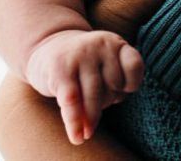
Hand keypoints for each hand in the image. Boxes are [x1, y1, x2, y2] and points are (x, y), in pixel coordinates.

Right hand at [25, 29, 143, 144]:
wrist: (46, 48)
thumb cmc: (84, 65)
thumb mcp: (105, 64)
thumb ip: (112, 85)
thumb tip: (94, 121)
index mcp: (115, 43)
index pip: (134, 66)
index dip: (132, 83)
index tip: (123, 90)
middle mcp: (100, 44)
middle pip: (113, 84)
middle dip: (107, 100)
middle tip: (96, 105)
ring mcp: (80, 54)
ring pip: (94, 94)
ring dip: (92, 118)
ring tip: (88, 133)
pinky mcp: (59, 69)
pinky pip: (71, 99)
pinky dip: (74, 121)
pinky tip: (77, 136)